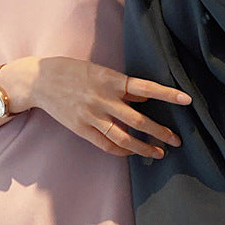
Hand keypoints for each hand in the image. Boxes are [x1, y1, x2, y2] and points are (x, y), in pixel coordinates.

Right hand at [30, 56, 190, 157]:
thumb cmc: (71, 71)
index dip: (167, 94)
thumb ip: (121, 86)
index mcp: (110, 80)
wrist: (38, 81)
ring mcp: (91, 116)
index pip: (146, 88)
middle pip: (138, 120)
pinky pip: (106, 144)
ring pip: (124, 137)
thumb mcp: (99, 71)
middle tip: (176, 140)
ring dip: (143, 147)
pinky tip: (132, 153)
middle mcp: (103, 99)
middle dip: (160, 131)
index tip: (187, 100)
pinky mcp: (81, 129)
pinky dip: (121, 150)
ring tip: (158, 153)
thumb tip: (144, 98)